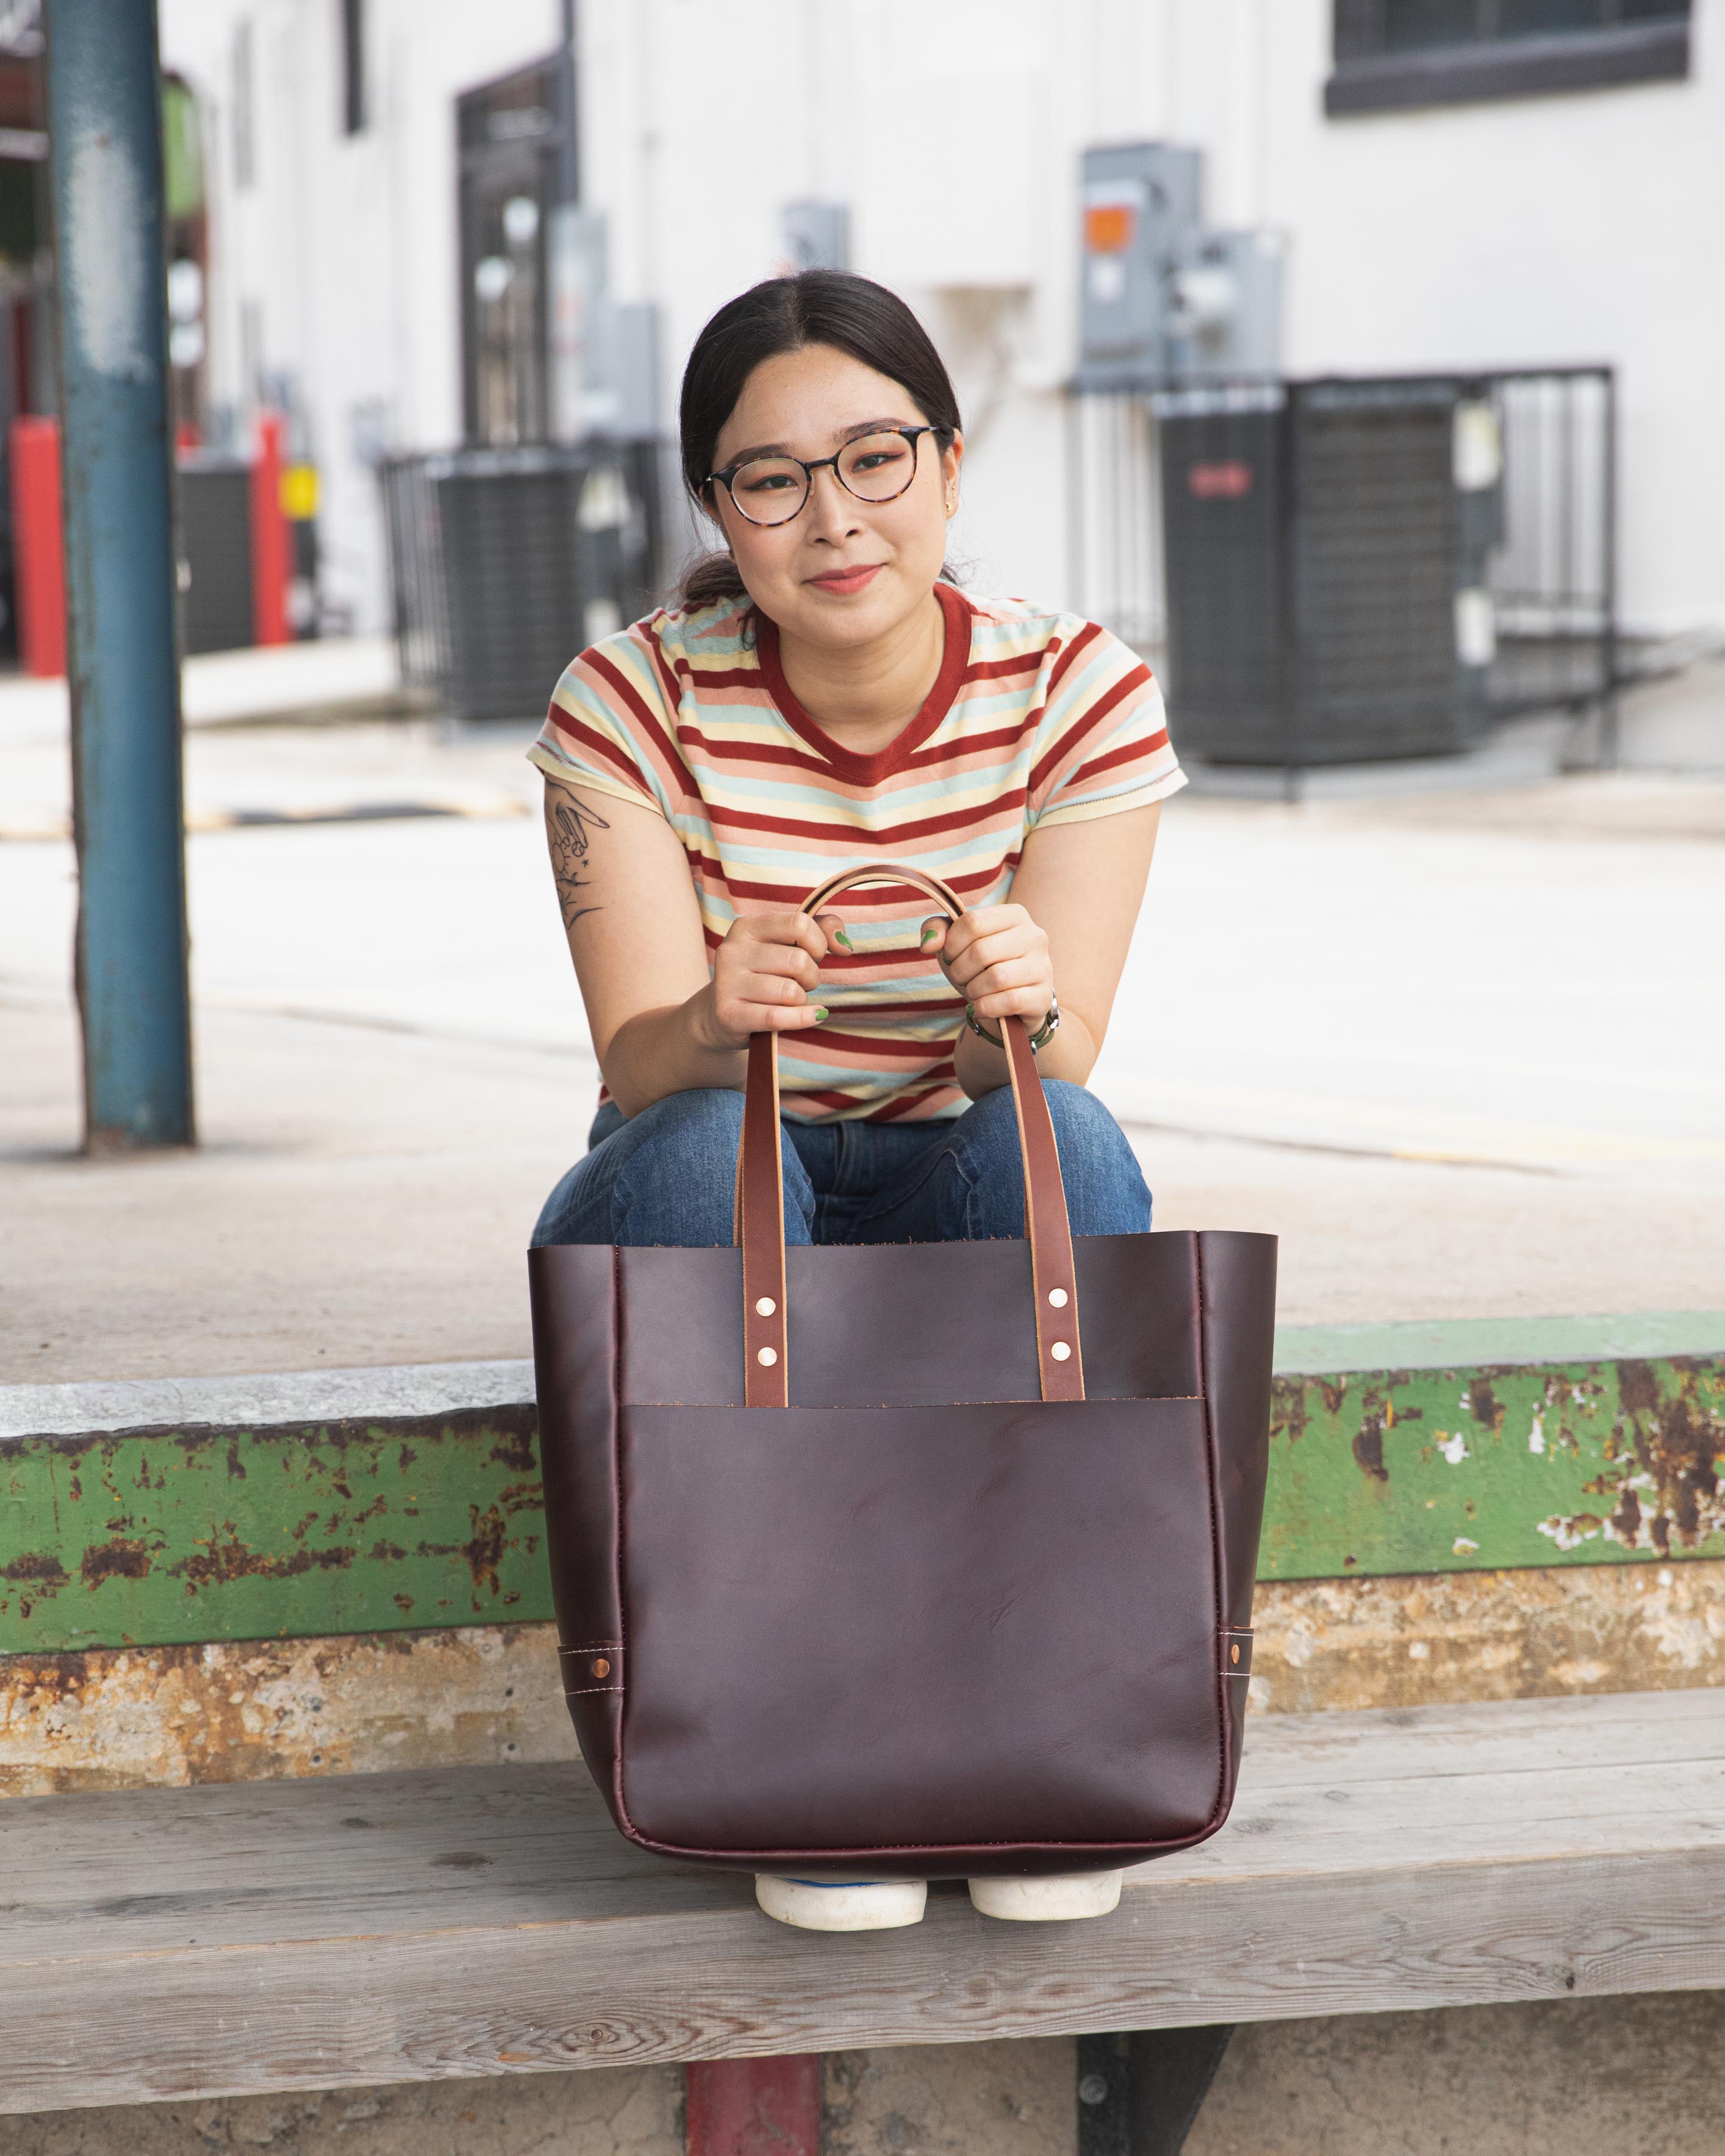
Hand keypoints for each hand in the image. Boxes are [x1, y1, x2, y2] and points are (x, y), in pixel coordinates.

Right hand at [699, 910, 843, 1051]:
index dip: (818, 943)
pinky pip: (777, 1018)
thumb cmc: (765, 974)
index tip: (814, 954)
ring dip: (802, 1000)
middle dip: (812, 976)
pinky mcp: (729, 1014)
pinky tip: (813, 1015)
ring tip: (791, 1000)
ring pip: (790, 992)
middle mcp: (732, 951)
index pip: (799, 923)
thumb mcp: (788, 943)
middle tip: (801, 982)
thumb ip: (823, 929)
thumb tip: (845, 945)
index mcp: (746, 927)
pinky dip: (803, 1019)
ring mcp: (727, 983)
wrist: (722, 1015)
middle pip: (798, 961)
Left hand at [921, 904, 1052, 1038]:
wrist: (1009, 1004)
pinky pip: (1009, 1001)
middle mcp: (1034, 936)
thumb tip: (928, 944)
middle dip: (960, 969)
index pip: (972, 922)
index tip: (950, 955)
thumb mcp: (957, 943)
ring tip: (973, 991)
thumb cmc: (981, 967)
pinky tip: (981, 1007)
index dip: (951, 943)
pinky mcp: (1042, 996)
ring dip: (973, 989)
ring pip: (996, 977)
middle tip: (961, 977)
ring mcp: (1042, 966)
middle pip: (981, 951)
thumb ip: (937, 930)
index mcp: (1015, 914)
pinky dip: (985, 1007)